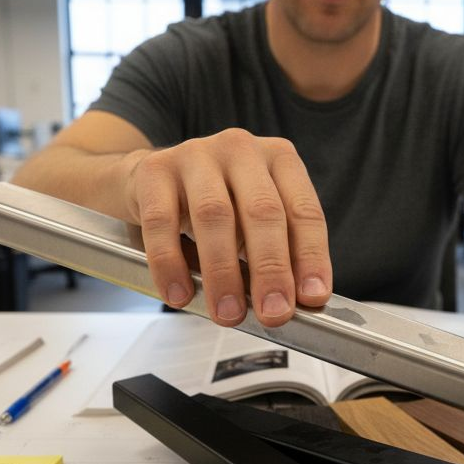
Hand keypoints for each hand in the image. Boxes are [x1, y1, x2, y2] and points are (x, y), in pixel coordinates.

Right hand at [124, 128, 332, 326]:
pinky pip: (161, 221)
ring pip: (214, 215)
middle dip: (271, 269)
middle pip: (262, 211)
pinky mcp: (155, 170)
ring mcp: (196, 154)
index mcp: (279, 159)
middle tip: (273, 313)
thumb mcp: (254, 224)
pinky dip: (170, 264)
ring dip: (223, 272)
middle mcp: (241, 149)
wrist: (151, 179)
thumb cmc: (216, 207)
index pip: (304, 210)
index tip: (312, 297)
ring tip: (227, 313)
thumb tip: (290, 304)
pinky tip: (179, 295)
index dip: (311, 256)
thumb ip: (276, 255)